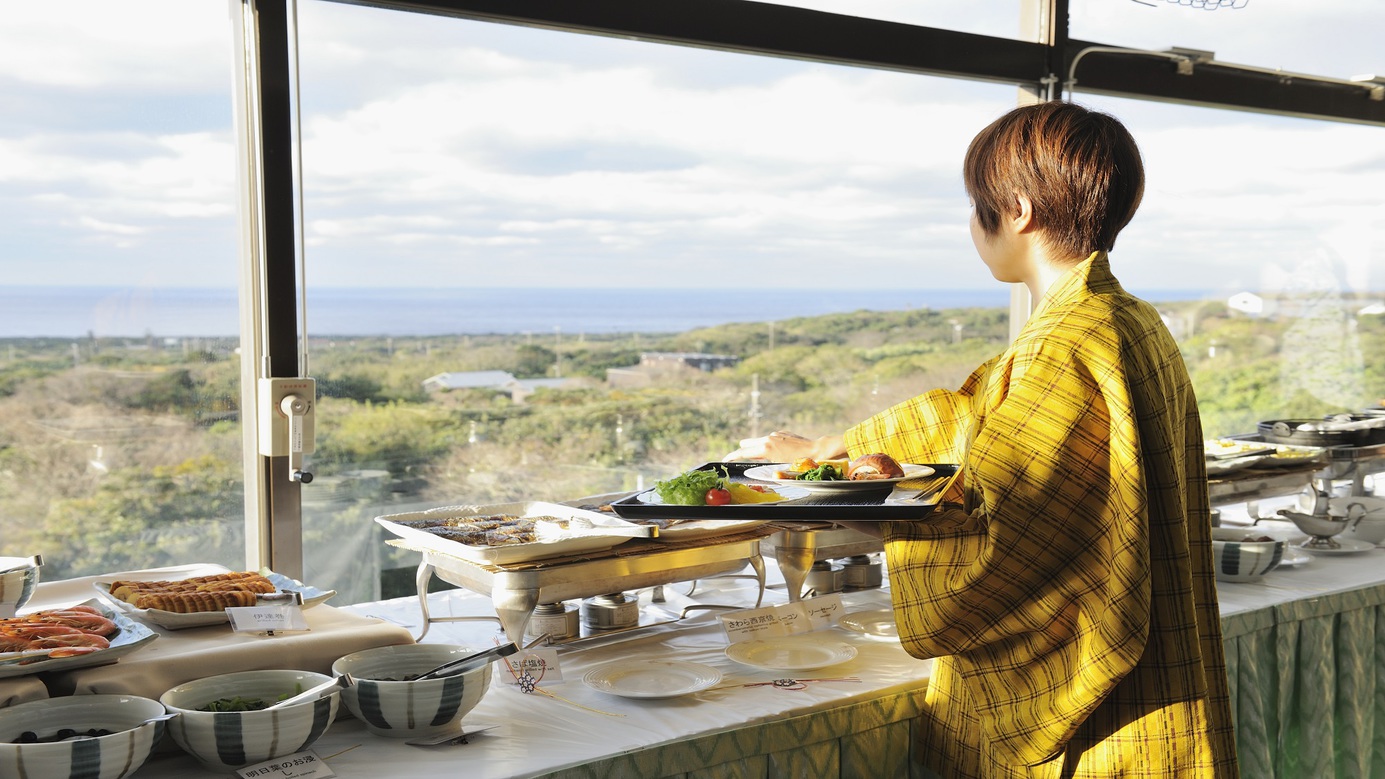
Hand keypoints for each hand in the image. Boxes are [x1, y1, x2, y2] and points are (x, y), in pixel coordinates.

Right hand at [723, 431, 842, 462]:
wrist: (816, 451)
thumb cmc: (799, 462)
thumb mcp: (779, 467)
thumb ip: (764, 465)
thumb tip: (755, 465)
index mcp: (765, 448)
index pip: (743, 452)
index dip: (732, 457)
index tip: (725, 460)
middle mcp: (768, 438)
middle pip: (747, 444)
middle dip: (743, 451)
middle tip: (739, 459)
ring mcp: (776, 434)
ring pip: (759, 441)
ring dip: (756, 448)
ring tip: (759, 458)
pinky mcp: (783, 433)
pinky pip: (771, 438)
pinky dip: (768, 445)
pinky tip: (776, 452)